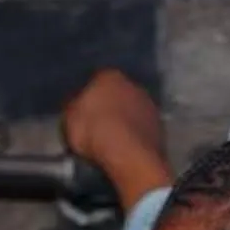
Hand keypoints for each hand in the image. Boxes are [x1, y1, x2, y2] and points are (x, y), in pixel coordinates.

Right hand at [60, 68, 173, 209]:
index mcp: (109, 76)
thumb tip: (76, 105)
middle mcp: (133, 84)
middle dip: (110, 105)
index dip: (89, 96)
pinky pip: (142, 127)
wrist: (128, 154)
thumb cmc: (94, 131)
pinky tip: (128, 147)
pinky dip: (135, 134)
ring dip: (125, 120)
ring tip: (114, 138)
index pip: (96, 80)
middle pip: (118, 93)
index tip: (84, 111)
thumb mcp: (69, 119)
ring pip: (133, 109)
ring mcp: (149, 104)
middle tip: (99, 124)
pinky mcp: (160, 125)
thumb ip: (73, 107)